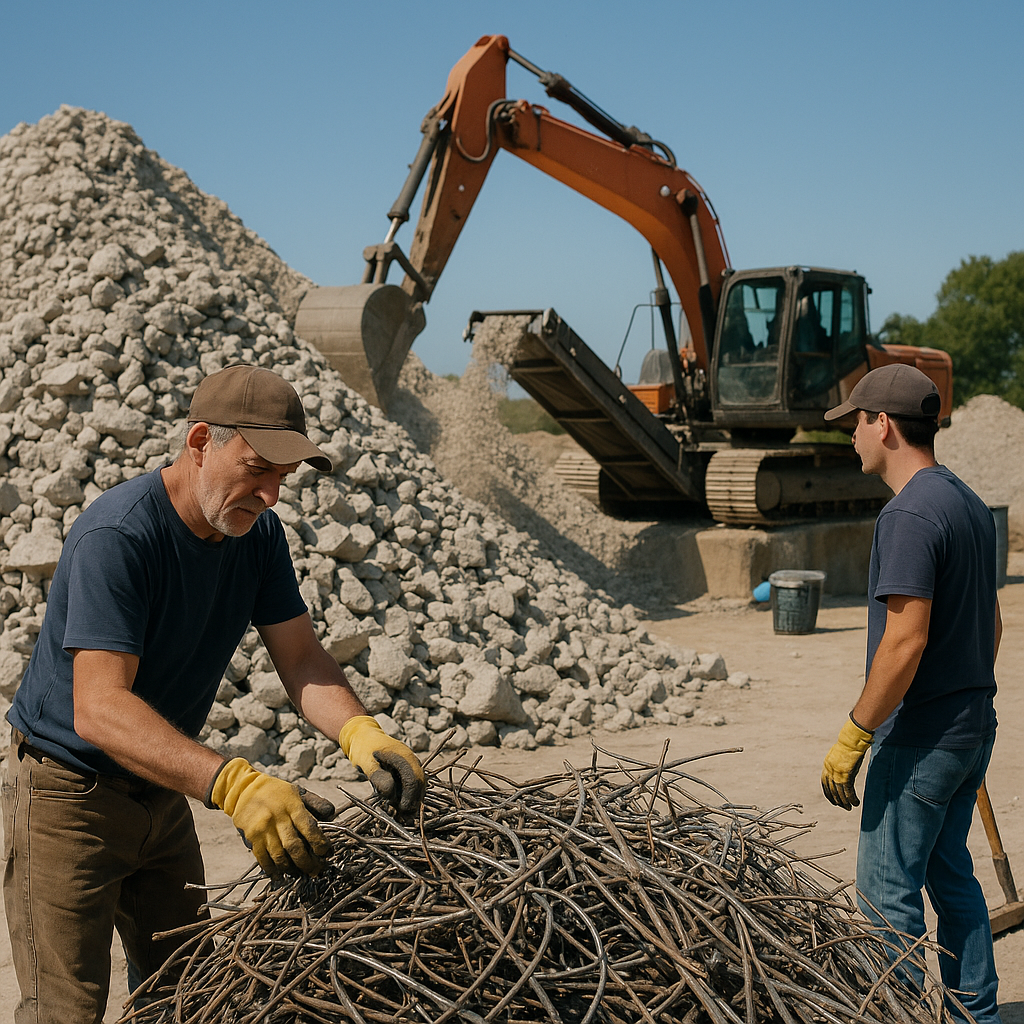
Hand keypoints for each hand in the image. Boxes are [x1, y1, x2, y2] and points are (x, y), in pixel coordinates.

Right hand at [208, 758, 329, 875]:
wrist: (245, 790)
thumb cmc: (277, 792)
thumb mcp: (298, 792)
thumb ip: (316, 803)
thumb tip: (332, 817)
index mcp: (292, 805)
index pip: (309, 827)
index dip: (319, 842)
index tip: (325, 852)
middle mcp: (277, 818)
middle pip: (294, 846)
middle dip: (307, 862)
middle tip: (316, 870)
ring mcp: (263, 830)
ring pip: (279, 856)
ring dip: (291, 869)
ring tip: (300, 874)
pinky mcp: (251, 838)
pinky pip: (263, 859)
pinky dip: (272, 870)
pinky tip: (280, 875)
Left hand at [339, 715, 425, 812]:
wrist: (362, 735)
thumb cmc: (362, 749)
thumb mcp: (367, 763)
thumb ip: (378, 777)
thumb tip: (391, 792)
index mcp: (403, 756)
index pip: (413, 779)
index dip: (409, 796)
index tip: (401, 809)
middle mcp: (411, 758)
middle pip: (420, 783)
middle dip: (413, 801)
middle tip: (403, 816)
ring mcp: (410, 762)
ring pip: (418, 784)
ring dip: (412, 799)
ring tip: (402, 813)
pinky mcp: (406, 767)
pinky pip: (412, 782)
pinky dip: (408, 794)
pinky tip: (399, 804)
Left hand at [821, 717, 873, 809]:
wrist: (852, 741)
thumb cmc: (848, 745)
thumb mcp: (838, 755)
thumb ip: (837, 764)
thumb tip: (841, 771)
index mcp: (826, 765)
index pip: (824, 783)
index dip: (828, 793)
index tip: (833, 800)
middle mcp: (830, 770)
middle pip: (831, 789)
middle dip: (837, 800)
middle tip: (842, 807)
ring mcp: (837, 773)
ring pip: (839, 792)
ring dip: (845, 802)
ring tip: (849, 808)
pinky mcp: (846, 775)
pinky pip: (848, 791)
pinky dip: (852, 798)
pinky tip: (856, 803)